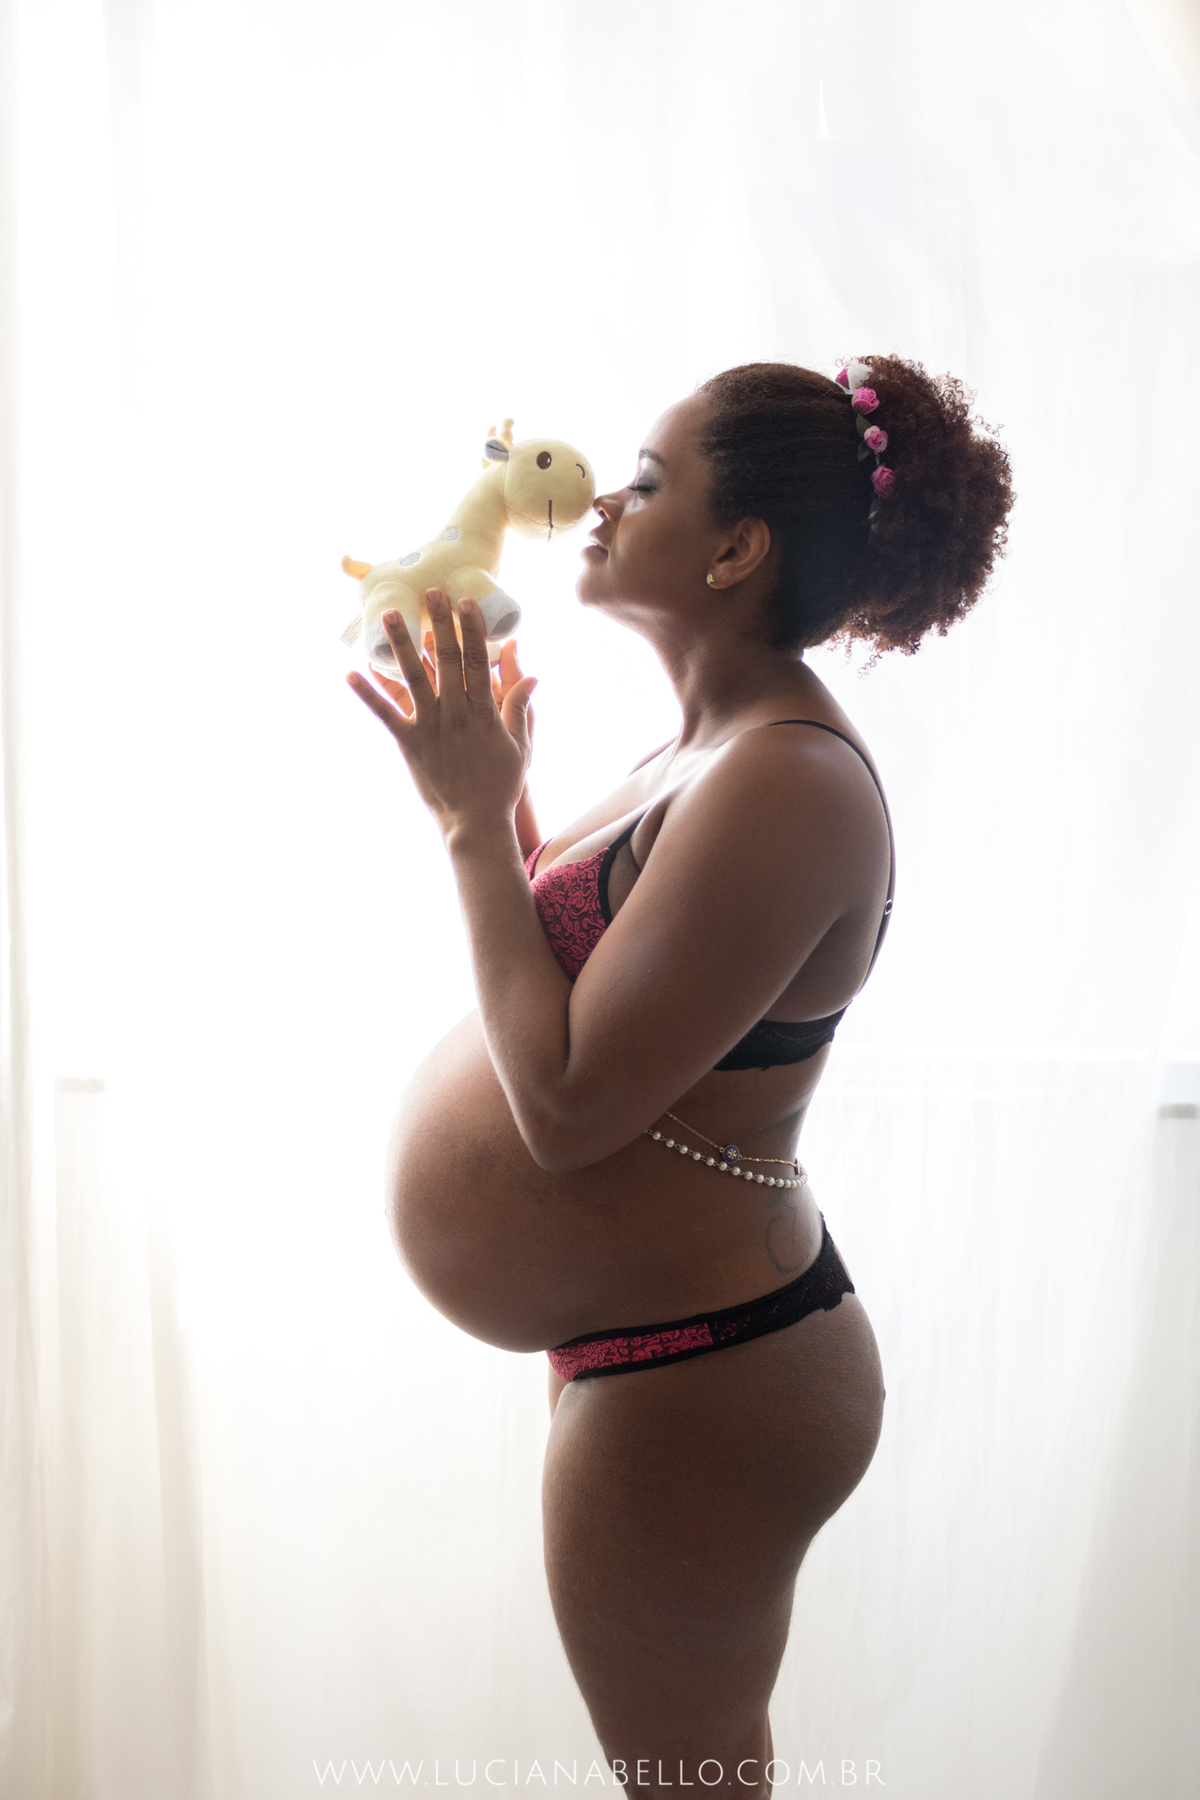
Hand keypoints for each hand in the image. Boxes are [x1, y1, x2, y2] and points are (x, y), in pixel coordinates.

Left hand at [348, 589, 536, 840]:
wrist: (475, 822)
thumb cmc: (500, 785)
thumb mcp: (521, 745)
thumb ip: (521, 708)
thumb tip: (533, 675)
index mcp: (484, 712)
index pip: (479, 661)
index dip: (472, 630)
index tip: (467, 603)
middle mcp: (455, 714)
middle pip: (447, 660)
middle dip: (439, 623)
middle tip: (432, 591)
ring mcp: (429, 728)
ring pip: (413, 679)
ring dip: (401, 645)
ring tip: (389, 616)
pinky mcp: (409, 743)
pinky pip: (385, 714)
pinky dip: (368, 694)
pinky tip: (351, 673)